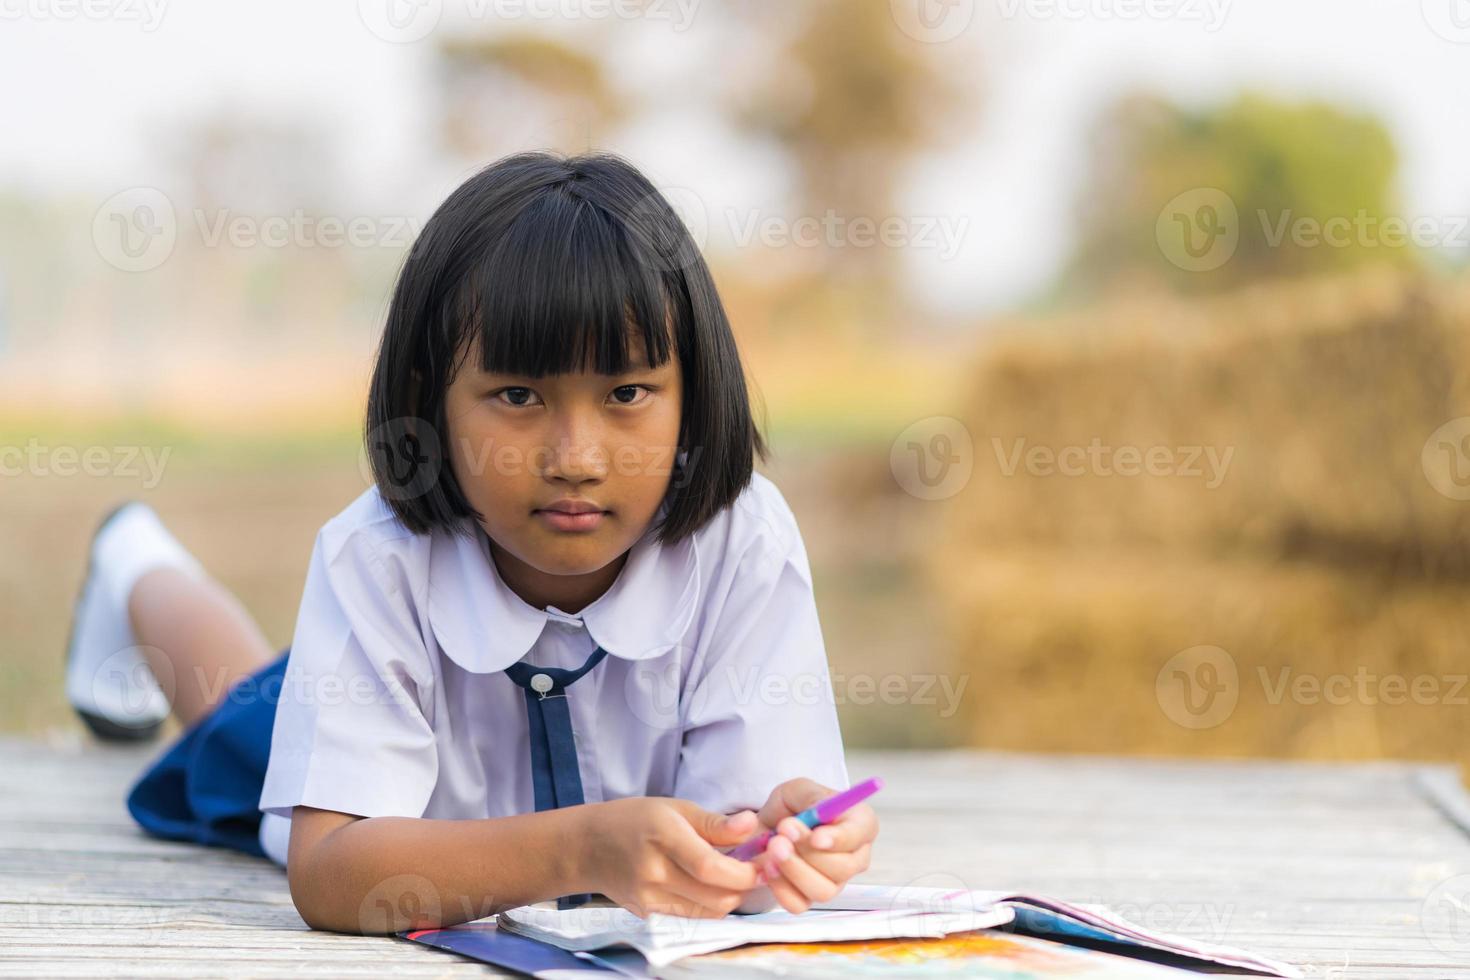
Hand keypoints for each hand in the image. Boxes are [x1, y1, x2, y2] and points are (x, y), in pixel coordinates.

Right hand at [581, 797, 761, 918]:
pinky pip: (694, 914)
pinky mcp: (650, 914)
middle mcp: (654, 872)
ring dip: (732, 895)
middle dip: (746, 886)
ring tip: (736, 873)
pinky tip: (713, 883)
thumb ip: (715, 823)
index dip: (744, 872)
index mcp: (662, 837)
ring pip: (710, 911)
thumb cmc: (634, 820)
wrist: (587, 848)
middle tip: (758, 867)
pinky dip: (712, 902)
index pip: (710, 867)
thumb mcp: (674, 808)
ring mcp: (650, 899)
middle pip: (716, 896)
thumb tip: (752, 825)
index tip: (764, 862)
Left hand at [749, 778, 876, 913]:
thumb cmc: (793, 806)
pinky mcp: (810, 898)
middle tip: (782, 833)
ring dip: (793, 870)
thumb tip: (817, 814)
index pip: (860, 834)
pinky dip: (780, 888)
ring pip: (823, 890)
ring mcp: (834, 882)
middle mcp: (854, 857)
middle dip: (807, 852)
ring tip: (772, 847)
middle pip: (842, 867)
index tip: (816, 837)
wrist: (769, 826)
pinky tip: (768, 868)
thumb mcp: (801, 789)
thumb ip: (812, 798)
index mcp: (859, 823)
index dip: (839, 838)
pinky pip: (799, 904)